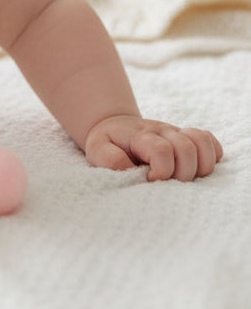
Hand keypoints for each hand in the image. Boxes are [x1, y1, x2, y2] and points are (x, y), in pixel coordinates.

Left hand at [85, 115, 222, 180]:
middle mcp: (163, 131)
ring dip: (199, 167)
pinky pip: (210, 141)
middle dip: (181, 174)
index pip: (162, 151)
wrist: (115, 125)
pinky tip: (196, 168)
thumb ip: (109, 159)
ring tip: (183, 178)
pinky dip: (211, 156)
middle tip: (167, 183)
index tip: (150, 181)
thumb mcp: (97, 150)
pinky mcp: (187, 137)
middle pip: (187, 149)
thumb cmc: (108, 143)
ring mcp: (177, 133)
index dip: (161, 172)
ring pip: (202, 144)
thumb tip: (130, 169)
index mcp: (141, 136)